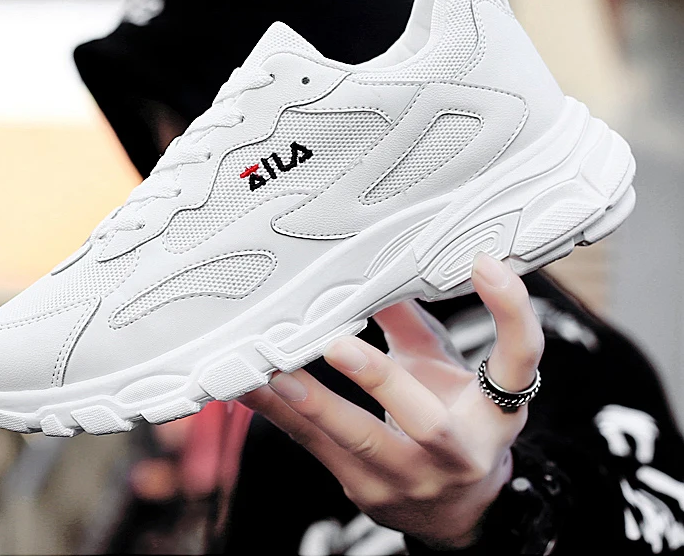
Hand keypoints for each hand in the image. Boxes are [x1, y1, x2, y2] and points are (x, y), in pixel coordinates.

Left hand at [238, 253, 544, 548]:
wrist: (457, 506)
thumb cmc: (455, 421)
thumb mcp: (444, 367)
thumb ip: (412, 321)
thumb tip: (377, 269)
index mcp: (495, 410)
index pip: (520, 358)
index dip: (512, 311)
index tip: (486, 265)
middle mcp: (459, 450)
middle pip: (427, 420)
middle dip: (381, 379)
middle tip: (337, 343)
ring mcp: (413, 479)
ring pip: (359, 442)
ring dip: (310, 404)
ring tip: (270, 372)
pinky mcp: (368, 492)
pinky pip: (319, 451)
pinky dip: (283, 417)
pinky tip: (251, 392)